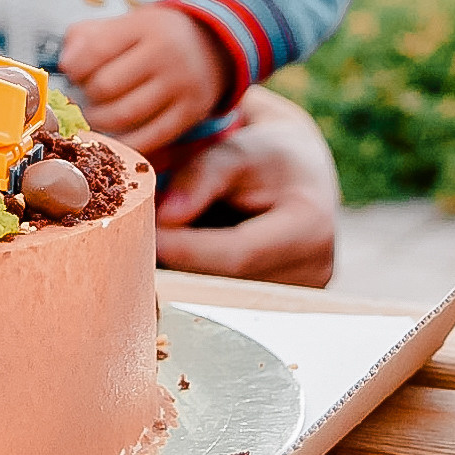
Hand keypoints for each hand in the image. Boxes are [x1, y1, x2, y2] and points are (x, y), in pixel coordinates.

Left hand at [59, 5, 228, 153]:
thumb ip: (87, 37)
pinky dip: (123, 141)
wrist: (212, 46)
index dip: (73, 67)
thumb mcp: (126, 24)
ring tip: (98, 113)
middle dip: (87, 95)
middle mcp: (166, 54)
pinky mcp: (190, 114)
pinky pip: (147, 139)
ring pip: (122, 116)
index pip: (94, 50)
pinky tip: (115, 133)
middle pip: (104, 87)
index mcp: (145, 26)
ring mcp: (181, 86)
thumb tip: (66, 63)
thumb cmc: (154, 37)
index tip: (74, 71)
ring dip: (99, 120)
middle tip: (89, 93)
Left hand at [153, 86, 339, 286]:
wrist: (299, 174)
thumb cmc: (266, 154)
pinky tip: (190, 250)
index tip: (144, 234)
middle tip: (141, 233)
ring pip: (220, 294)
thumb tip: (165, 216)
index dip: (186, 248)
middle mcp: (313, 270)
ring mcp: (298, 293)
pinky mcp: (279, 303)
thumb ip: (201, 176)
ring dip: (186, 268)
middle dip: (178, 259)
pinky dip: (199, 275)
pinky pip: (226, 297)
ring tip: (168, 234)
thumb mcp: (237, 150)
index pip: (239, 254)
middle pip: (226, 280)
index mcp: (311, 228)